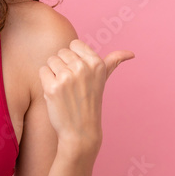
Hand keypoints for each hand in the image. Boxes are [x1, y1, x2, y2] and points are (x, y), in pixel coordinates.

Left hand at [39, 40, 134, 156]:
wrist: (81, 131)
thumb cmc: (91, 103)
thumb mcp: (104, 79)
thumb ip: (114, 62)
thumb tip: (131, 53)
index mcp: (96, 63)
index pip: (74, 44)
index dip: (74, 58)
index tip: (79, 74)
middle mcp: (83, 68)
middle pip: (61, 52)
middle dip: (63, 66)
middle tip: (72, 85)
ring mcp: (67, 77)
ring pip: (51, 60)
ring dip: (54, 73)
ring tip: (64, 89)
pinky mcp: (52, 87)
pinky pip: (42, 71)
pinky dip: (46, 81)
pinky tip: (55, 93)